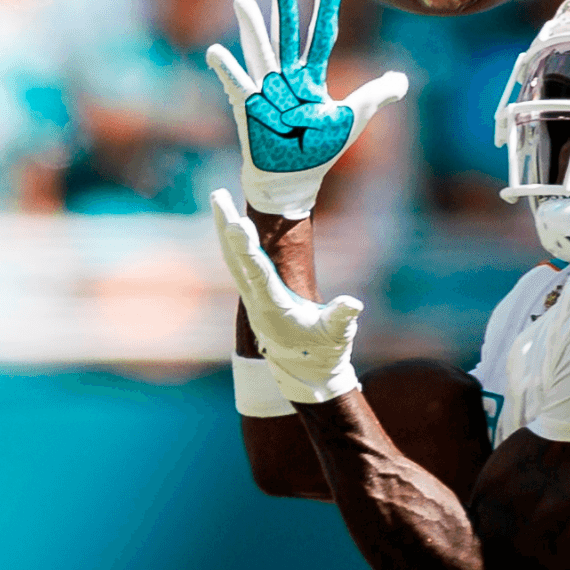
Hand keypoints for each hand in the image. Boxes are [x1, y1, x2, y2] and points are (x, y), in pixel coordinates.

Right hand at [207, 0, 407, 219]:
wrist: (294, 180)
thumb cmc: (320, 149)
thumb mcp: (354, 118)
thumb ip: (376, 95)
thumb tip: (401, 79)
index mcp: (311, 78)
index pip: (320, 38)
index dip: (326, 13)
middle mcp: (286, 79)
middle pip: (286, 36)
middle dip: (284, 8)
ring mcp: (265, 92)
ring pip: (260, 53)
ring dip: (252, 28)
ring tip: (244, 0)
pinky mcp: (248, 111)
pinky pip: (236, 87)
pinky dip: (226, 70)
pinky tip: (216, 51)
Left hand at [212, 188, 362, 402]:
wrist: (305, 374)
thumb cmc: (324, 352)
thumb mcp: (338, 337)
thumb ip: (342, 319)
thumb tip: (352, 304)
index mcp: (274, 307)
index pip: (257, 272)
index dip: (247, 248)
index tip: (238, 223)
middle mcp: (256, 300)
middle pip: (236, 258)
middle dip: (226, 226)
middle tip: (218, 195)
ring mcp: (252, 297)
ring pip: (232, 257)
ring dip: (224, 227)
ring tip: (218, 198)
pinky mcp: (254, 294)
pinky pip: (237, 262)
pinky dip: (232, 240)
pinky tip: (229, 222)